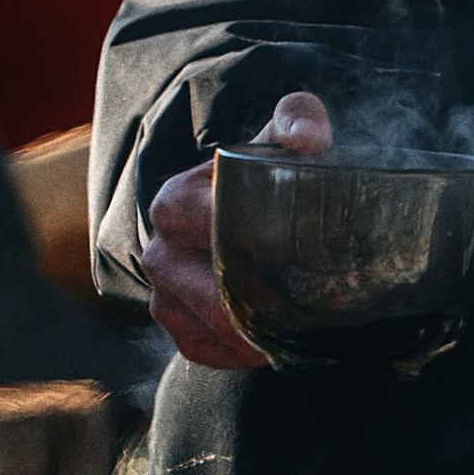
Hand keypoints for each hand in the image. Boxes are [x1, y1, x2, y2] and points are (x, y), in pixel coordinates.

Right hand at [144, 90, 333, 367]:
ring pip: (208, 327)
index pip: (203, 224)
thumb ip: (297, 121)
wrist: (251, 216)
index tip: (297, 248)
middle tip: (314, 303)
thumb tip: (304, 136)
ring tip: (301, 325)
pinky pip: (205, 350)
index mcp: (175, 201)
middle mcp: (159, 251)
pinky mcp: (177, 330)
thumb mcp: (284, 139)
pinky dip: (242, 353)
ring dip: (256, 332)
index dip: (249, 238)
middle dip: (261, 299)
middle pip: (207, 291)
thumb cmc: (268, 176)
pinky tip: (274, 341)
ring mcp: (163, 295)